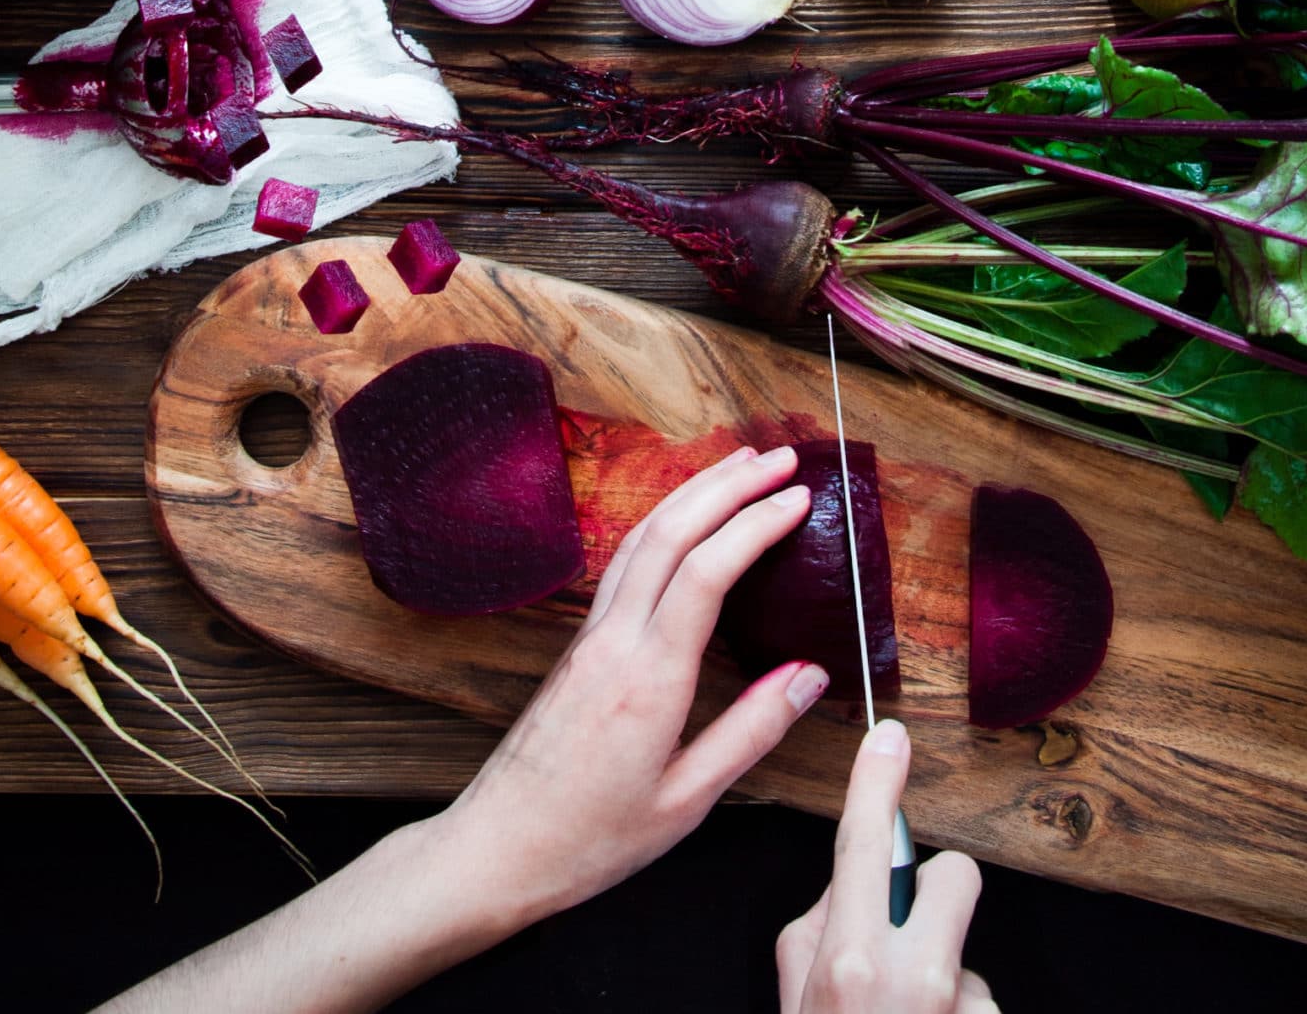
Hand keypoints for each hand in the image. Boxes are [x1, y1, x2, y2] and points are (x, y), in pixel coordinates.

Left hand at [431, 444, 828, 926]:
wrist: (496, 847)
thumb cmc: (589, 838)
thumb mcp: (686, 802)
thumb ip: (750, 732)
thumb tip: (810, 676)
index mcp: (648, 679)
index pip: (707, 572)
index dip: (755, 524)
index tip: (798, 498)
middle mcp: (614, 642)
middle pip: (671, 533)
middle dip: (728, 487)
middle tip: (780, 459)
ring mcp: (590, 638)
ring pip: (641, 539)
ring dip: (691, 494)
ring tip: (737, 468)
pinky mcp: (578, 646)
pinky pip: (623, 563)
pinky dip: (661, 525)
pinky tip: (680, 520)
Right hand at [777, 721, 992, 1012]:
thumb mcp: (794, 997)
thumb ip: (816, 929)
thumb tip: (844, 887)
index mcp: (852, 962)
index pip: (865, 844)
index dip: (875, 782)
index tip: (889, 737)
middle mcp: (915, 979)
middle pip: (954, 874)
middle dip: (934, 892)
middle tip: (908, 936)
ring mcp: (962, 1006)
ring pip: (962, 947)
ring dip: (938, 973)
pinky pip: (979, 997)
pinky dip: (955, 1011)